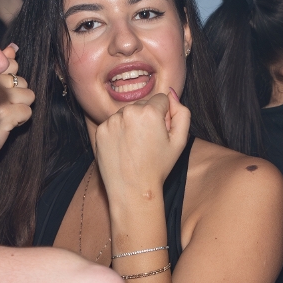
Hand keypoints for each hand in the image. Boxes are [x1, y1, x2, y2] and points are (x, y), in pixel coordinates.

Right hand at [0, 43, 33, 164]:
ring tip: (6, 112)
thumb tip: (14, 47)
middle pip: (22, 80)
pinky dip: (21, 118)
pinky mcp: (4, 117)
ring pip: (28, 95)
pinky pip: (26, 111)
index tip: (1, 88)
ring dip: (20, 105)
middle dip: (17, 93)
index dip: (11, 77)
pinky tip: (9, 122)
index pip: (11, 63)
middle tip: (3, 104)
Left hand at [90, 87, 191, 206]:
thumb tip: (171, 93)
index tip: (161, 133)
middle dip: (148, 117)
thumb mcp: (180, 141)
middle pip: (143, 104)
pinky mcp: (100, 130)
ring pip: (127, 113)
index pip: (162, 99)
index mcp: (150, 111)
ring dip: (132, 123)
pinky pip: (113, 123)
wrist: (132, 189)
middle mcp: (128, 111)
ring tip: (136, 146)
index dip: (165, 116)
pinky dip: (119, 131)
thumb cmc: (158, 167)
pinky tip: (124, 148)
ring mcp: (111, 121)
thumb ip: (182, 112)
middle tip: (149, 142)